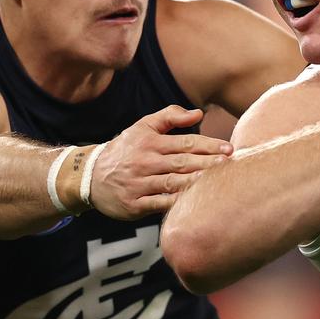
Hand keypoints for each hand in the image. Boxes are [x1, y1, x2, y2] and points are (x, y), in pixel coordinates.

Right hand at [87, 105, 232, 219]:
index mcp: (149, 142)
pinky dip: (175, 204)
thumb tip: (199, 114)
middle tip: (230, 164)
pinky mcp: (133, 204)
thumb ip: (170, 116)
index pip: (185, 143)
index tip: (229, 148)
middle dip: (208, 164)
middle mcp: (144, 162)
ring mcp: (138, 184)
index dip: (208, 145)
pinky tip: (194, 204)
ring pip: (172, 183)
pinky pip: (158, 204)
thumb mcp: (142, 127)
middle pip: (182, 163)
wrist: (89, 176)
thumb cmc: (125, 149)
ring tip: (216, 182)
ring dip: (195, 183)